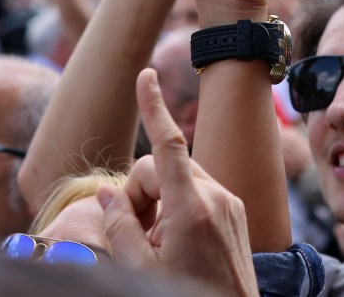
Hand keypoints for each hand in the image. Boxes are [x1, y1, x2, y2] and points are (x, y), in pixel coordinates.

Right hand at [98, 69, 257, 296]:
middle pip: (161, 165)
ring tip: (156, 241)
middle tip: (132, 230)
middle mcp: (216, 197)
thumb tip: (108, 195)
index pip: (168, 143)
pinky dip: (178, 205)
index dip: (153, 106)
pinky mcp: (235, 211)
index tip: (146, 74)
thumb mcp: (140, 269)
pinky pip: (197, 190)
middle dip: (139, 189)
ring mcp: (229, 203)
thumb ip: (120, 227)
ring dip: (158, 198)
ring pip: (179, 176)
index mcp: (192, 208)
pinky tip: (175, 240)